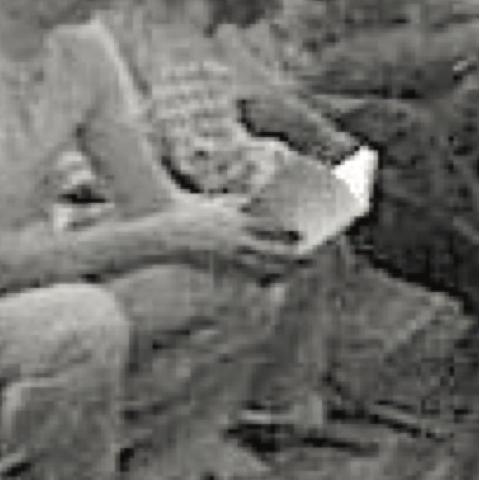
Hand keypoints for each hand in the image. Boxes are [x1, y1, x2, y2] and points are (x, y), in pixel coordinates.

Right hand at [163, 197, 301, 279]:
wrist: (168, 234)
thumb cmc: (191, 215)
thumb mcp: (216, 203)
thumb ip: (237, 202)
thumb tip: (255, 199)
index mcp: (237, 221)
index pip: (270, 227)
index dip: (288, 232)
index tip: (302, 235)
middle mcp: (237, 239)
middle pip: (272, 250)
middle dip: (292, 255)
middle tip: (310, 258)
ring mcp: (229, 256)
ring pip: (262, 266)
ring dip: (281, 270)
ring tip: (295, 271)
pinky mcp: (221, 268)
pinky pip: (246, 275)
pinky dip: (261, 278)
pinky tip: (271, 280)